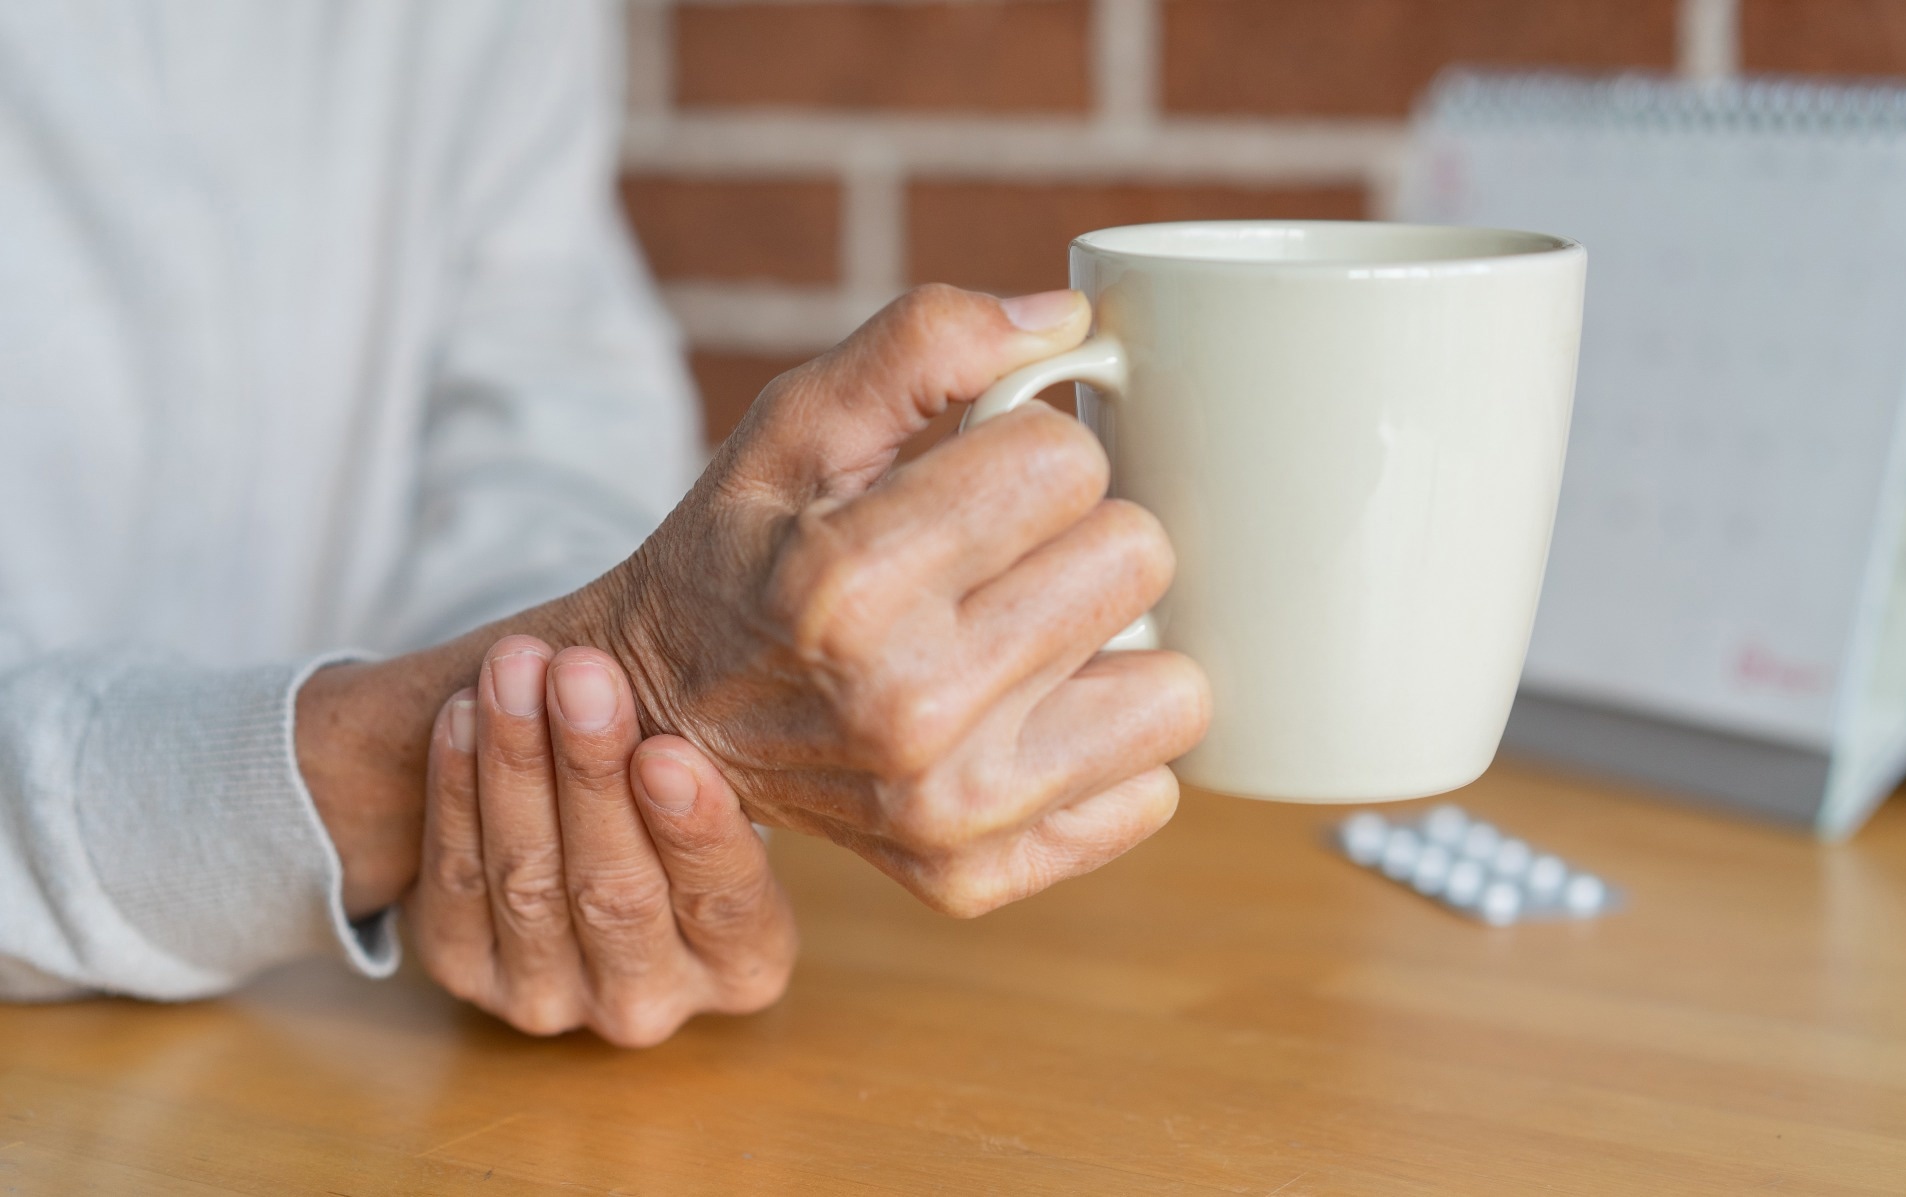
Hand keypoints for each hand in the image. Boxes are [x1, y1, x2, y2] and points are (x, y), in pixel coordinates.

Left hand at [405, 635, 795, 1044]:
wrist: (583, 830)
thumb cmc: (678, 787)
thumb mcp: (728, 781)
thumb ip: (729, 750)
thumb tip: (764, 655)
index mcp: (745, 965)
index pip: (725, 905)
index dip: (694, 832)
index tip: (667, 751)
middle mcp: (650, 1001)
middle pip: (616, 893)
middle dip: (591, 773)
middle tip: (580, 675)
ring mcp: (551, 1000)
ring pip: (528, 882)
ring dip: (517, 765)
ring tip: (515, 671)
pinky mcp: (465, 973)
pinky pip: (456, 882)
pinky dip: (456, 793)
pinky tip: (463, 715)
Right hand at [582, 285, 1211, 914]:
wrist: (667, 716)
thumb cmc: (743, 554)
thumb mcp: (795, 425)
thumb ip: (923, 344)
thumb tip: (1068, 320)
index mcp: (848, 582)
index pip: (1070, 461)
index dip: (1034, 448)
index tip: (979, 478)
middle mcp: (905, 708)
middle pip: (1137, 559)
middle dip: (1082, 534)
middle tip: (1007, 557)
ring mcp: (949, 810)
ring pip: (1177, 688)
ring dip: (1115, 647)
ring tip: (1028, 636)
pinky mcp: (980, 875)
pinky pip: (1153, 791)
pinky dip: (1103, 745)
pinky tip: (1027, 717)